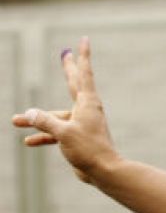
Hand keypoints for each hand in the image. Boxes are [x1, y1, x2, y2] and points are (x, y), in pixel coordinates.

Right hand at [11, 37, 119, 183]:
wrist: (104, 171)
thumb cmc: (89, 149)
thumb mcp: (63, 133)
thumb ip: (45, 121)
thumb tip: (28, 114)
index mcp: (88, 103)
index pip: (83, 74)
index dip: (82, 57)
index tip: (84, 40)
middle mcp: (86, 110)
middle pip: (73, 84)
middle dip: (67, 69)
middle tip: (65, 54)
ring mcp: (82, 123)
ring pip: (56, 116)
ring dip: (37, 120)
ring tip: (14, 121)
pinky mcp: (78, 137)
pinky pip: (57, 133)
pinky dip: (44, 136)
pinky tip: (28, 142)